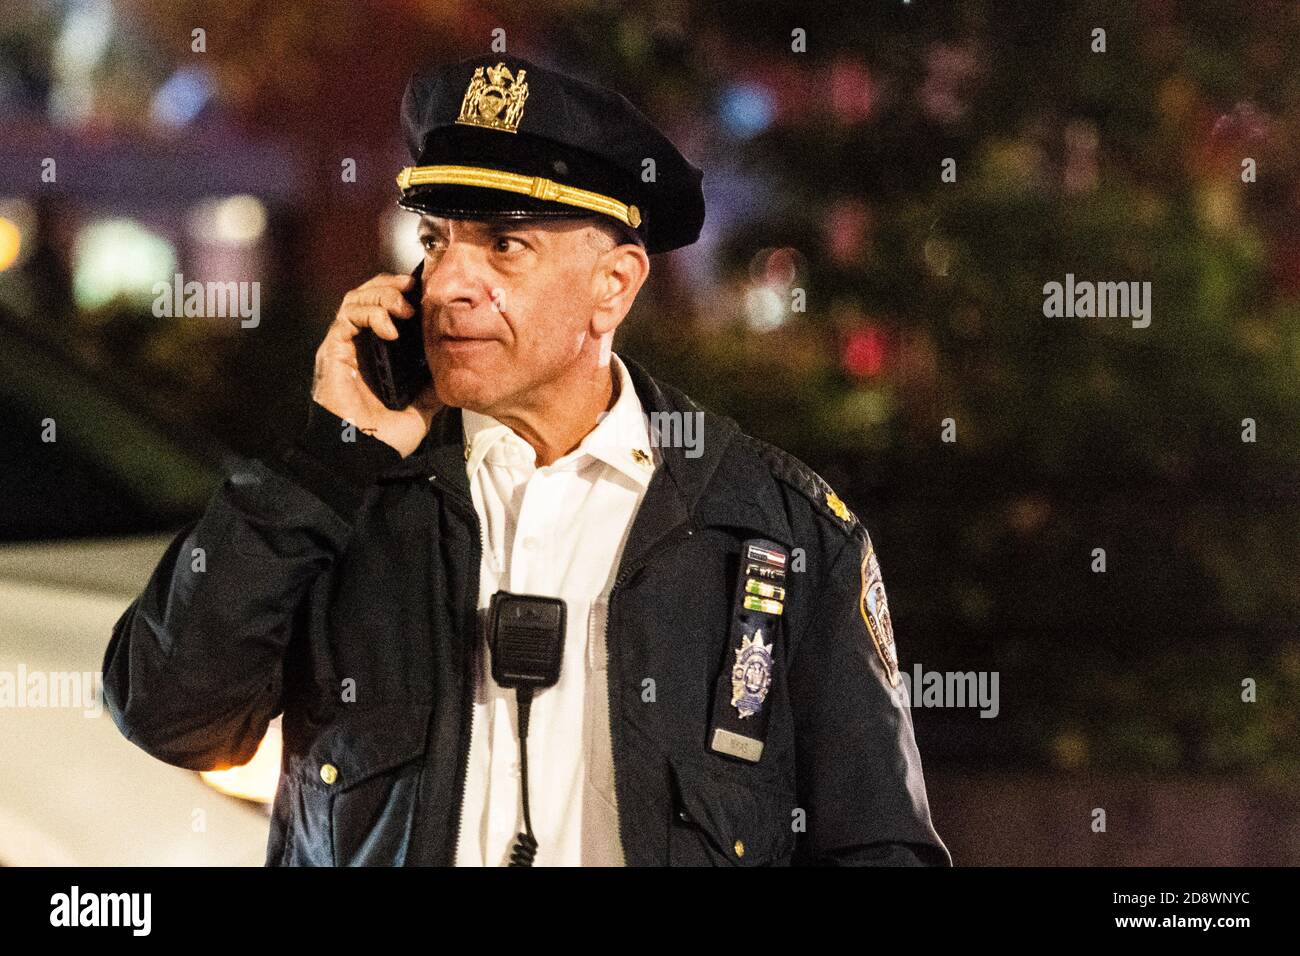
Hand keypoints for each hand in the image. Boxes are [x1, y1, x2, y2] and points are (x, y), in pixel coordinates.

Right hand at [312, 272, 441, 457]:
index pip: (385, 308)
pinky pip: (346, 316)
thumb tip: (452, 372)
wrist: (362, 455)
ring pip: (355, 299)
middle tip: (415, 289)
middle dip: (392, 285)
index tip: (426, 292)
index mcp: (377, 355)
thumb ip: (432, 387)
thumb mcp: (422, 408)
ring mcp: (343, 346)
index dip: (402, 294)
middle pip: (368, 295)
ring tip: (405, 309)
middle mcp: (358, 346)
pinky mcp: (332, 350)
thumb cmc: (385, 438)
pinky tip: (391, 329)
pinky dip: (371, 313)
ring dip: (382, 295)